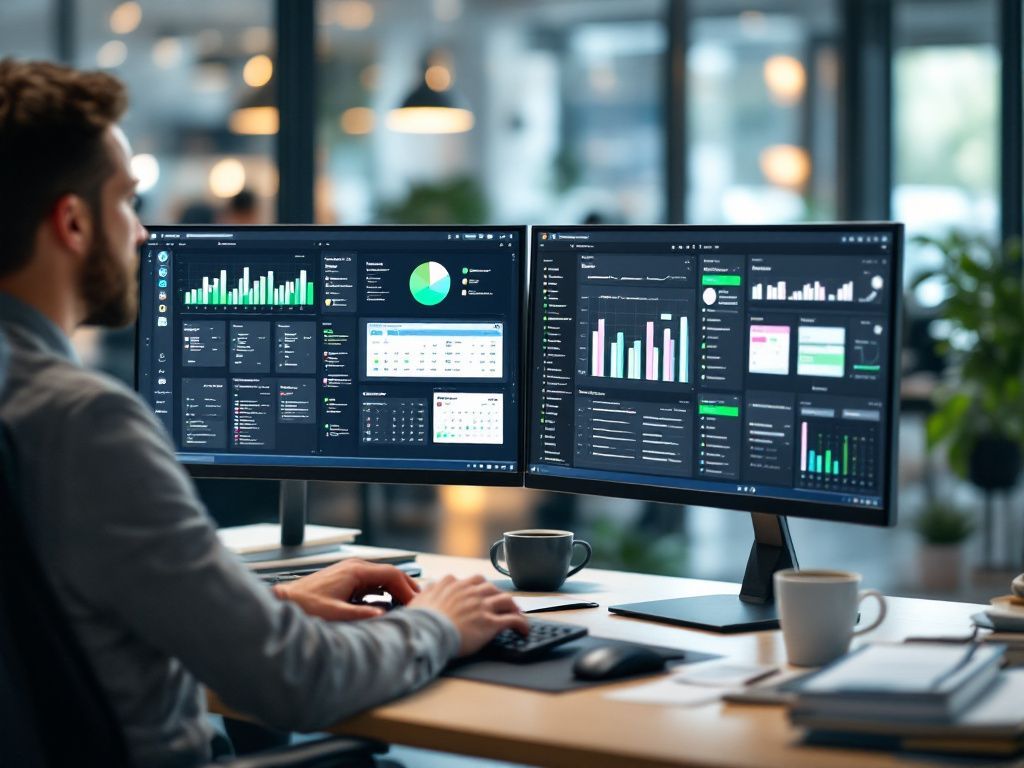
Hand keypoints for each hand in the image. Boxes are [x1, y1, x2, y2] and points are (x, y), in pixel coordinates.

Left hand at [272, 559, 418, 620]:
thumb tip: (384, 615)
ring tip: (406, 605)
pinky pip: (373, 581)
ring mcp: (351, 571)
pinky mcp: (347, 578)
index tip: (416, 603)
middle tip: (418, 604)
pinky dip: (384, 591)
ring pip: (382, 577)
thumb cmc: (306, 606)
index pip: (392, 574)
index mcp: (356, 571)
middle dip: (406, 588)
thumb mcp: (335, 614)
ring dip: (396, 589)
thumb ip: (361, 614)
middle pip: (390, 573)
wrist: (285, 600)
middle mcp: (355, 566)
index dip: (407, 588)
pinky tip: (387, 603)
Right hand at [407, 574, 528, 656]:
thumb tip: (429, 588)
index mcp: (453, 584)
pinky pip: (512, 620)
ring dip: (513, 607)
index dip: (479, 588)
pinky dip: (521, 623)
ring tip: (517, 614)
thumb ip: (428, 591)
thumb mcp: (419, 600)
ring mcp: (481, 605)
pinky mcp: (490, 622)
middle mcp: (470, 591)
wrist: (427, 632)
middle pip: (491, 588)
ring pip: (506, 600)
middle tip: (502, 604)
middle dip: (498, 595)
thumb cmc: (421, 621)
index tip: (481, 594)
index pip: (472, 581)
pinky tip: (524, 630)